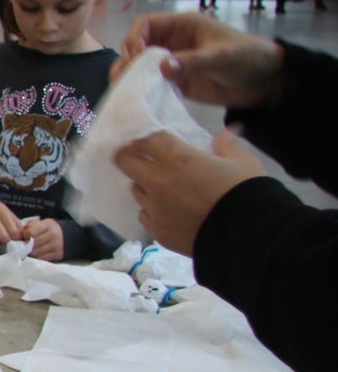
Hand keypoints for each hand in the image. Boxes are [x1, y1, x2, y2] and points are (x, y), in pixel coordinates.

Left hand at [23, 218, 65, 260]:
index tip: (23, 236)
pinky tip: (34, 254)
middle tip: (22, 245)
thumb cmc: (48, 229)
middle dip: (26, 245)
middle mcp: (53, 235)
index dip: (25, 235)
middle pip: (33, 243)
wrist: (66, 236)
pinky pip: (42, 258)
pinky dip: (36, 257)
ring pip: (36, 252)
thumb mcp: (41, 223)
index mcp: (48, 225)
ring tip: (27, 250)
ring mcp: (56, 246)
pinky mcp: (57, 255)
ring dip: (30, 252)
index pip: (32, 232)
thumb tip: (21, 232)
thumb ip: (30, 226)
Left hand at [113, 129, 263, 255]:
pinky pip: (145, 214)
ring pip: (135, 189)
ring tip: (165, 188)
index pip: (142, 138)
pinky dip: (153, 210)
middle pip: (123, 160)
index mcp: (176, 158)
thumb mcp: (243, 163)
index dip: (142, 135)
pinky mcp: (156, 231)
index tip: (147, 138)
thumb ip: (227, 145)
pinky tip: (170, 211)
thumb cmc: (247, 193)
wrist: (248, 238)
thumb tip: (226, 133)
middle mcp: (157, 181)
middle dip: (129, 156)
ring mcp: (154, 207)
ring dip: (145, 185)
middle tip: (142, 158)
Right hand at [114, 13, 283, 108]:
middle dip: (127, 58)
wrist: (267, 83)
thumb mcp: (222, 57)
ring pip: (141, 65)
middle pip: (137, 45)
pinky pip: (152, 83)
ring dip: (129, 74)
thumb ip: (192, 62)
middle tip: (123, 77)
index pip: (146, 25)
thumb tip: (161, 68)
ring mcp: (174, 63)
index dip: (135, 38)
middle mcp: (173, 42)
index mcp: (183, 26)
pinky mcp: (177, 83)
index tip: (135, 57)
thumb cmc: (247, 58)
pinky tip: (134, 98)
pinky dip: (141, 89)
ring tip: (121, 87)